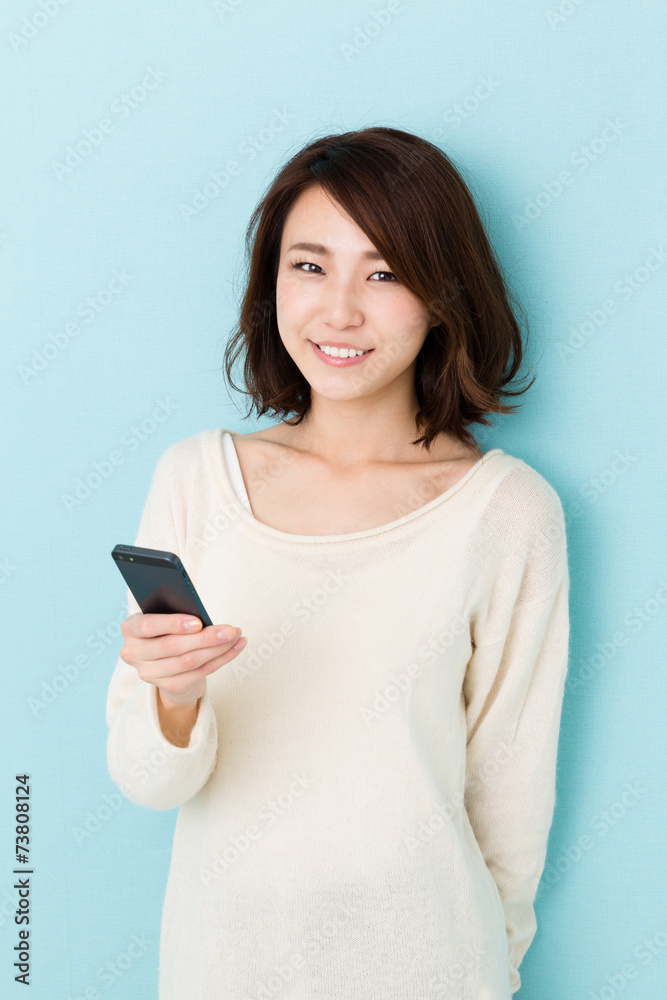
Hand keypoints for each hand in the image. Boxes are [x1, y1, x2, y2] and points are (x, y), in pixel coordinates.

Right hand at [119, 612, 246, 706]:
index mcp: (130, 628)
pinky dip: (222, 659)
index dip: (173, 624)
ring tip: (236, 636)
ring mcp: (149, 673)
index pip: (148, 626)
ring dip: (217, 648)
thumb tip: (203, 616)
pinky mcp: (167, 686)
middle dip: (205, 637)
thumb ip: (176, 614)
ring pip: (189, 661)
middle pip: (173, 646)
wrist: (166, 662)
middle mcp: (133, 652)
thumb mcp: (166, 618)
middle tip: (230, 630)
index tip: (198, 622)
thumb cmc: (167, 629)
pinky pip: (199, 673)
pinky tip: (236, 647)